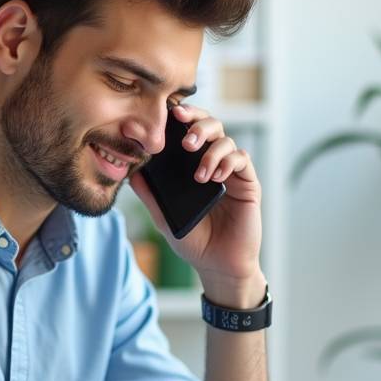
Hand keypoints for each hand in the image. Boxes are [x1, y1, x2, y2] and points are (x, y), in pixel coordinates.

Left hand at [129, 103, 265, 307]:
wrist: (218, 265)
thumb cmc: (194, 240)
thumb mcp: (164, 217)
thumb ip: (150, 195)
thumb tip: (132, 173)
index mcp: (192, 165)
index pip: (188, 131)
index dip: (182, 118)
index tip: (168, 114)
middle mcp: (213, 163)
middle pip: (211, 125)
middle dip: (197, 124)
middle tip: (184, 140)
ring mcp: (232, 172)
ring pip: (227, 139)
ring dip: (211, 149)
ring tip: (198, 171)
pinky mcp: (248, 184)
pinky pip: (242, 160)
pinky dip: (228, 162)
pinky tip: (215, 176)